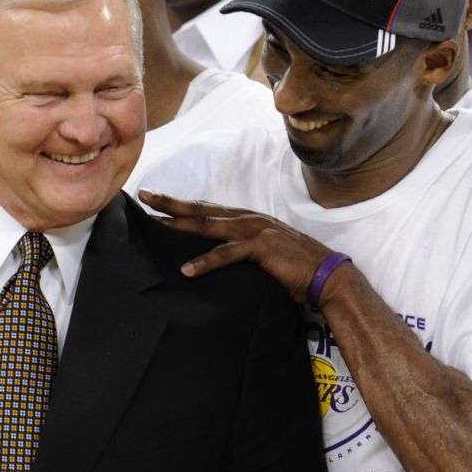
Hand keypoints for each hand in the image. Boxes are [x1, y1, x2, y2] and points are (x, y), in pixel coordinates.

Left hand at [139, 190, 341, 303]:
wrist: (327, 276)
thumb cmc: (294, 267)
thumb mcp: (262, 253)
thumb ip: (241, 248)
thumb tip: (218, 254)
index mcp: (246, 219)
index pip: (206, 208)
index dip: (180, 203)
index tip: (156, 199)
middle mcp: (247, 219)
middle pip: (201, 209)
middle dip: (171, 202)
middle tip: (144, 195)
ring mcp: (254, 231)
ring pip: (209, 225)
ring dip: (180, 223)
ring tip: (155, 223)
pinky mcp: (261, 248)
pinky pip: (227, 254)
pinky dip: (205, 262)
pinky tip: (187, 270)